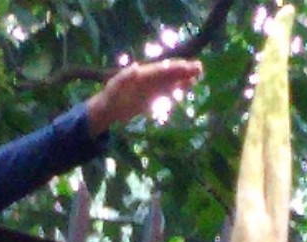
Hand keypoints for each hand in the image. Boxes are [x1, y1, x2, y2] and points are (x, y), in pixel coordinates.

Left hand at [85, 58, 202, 134]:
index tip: (186, 66)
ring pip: (170, 80)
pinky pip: (167, 90)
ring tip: (198, 76)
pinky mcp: (152, 97)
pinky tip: (188, 86)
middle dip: (183, 70)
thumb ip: (124, 78)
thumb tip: (135, 67)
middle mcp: (149, 79)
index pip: (161, 69)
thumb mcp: (114, 88)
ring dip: (183, 78)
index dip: (174, 68)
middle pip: (169, 73)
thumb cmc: (109, 98)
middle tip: (200, 68)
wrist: (107, 110)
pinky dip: (177, 88)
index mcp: (142, 75)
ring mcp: (151, 88)